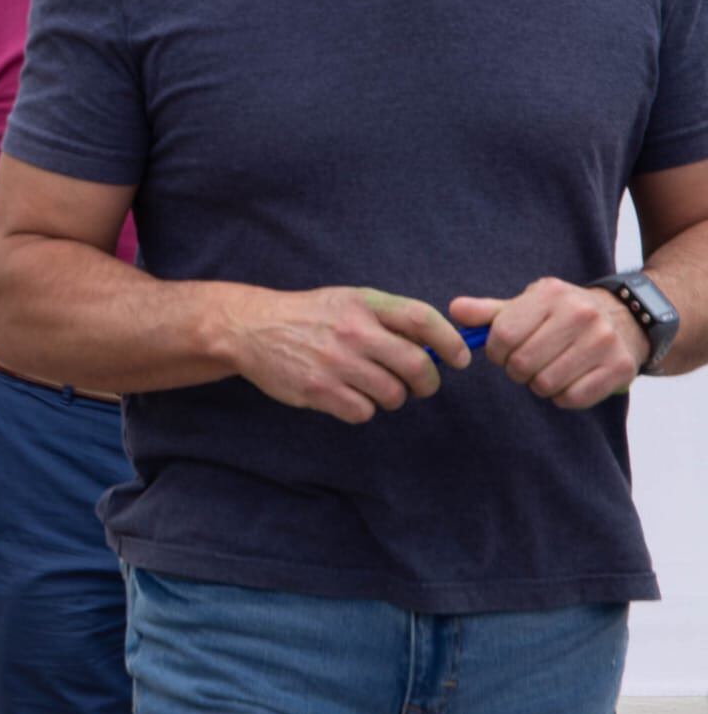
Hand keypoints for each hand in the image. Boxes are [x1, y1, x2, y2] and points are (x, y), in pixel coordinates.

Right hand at [226, 286, 463, 424]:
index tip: (460, 358)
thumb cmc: (309, 316)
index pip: (421, 319)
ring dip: (393, 398)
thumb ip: (387, 318)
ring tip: (375, 389)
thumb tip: (436, 345)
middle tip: (421, 386)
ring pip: (393, 394)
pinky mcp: (318, 389)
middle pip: (416, 365)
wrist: (252, 328)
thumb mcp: (348, 301)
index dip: (449, 341)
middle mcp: (352, 331)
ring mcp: (335, 362)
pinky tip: (347, 396)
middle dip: (427, 383)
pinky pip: (363, 411)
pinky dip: (362, 409)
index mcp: (364, 304)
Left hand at [450, 279, 646, 409]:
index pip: (503, 336)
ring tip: (547, 370)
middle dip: (515, 370)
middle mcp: (580, 314)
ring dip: (538, 385)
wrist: (625, 318)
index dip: (494, 352)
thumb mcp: (527, 304)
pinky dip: (563, 397)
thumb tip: (454, 310)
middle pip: (522, 363)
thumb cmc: (562, 314)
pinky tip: (568, 380)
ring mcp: (604, 341)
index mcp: (551, 295)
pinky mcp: (620, 367)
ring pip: (546, 384)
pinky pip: (573, 398)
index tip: (501, 353)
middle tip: (525, 365)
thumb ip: (489, 312)